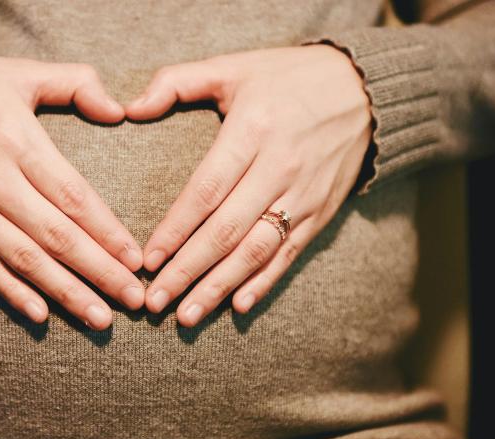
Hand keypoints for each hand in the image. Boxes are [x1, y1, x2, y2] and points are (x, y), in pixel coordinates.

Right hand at [0, 54, 144, 329]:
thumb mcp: (19, 72)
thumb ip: (75, 83)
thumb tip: (119, 110)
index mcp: (16, 140)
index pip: (73, 196)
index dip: (107, 232)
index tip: (136, 260)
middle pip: (56, 236)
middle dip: (100, 272)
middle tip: (135, 300)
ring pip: (24, 260)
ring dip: (66, 292)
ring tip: (101, 318)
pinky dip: (12, 293)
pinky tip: (42, 315)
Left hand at [124, 45, 372, 326]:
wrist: (365, 89)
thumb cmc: (287, 78)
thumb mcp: (232, 66)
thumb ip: (177, 82)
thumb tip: (130, 108)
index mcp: (252, 131)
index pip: (206, 190)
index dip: (175, 229)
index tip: (147, 260)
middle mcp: (279, 168)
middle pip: (226, 230)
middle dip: (187, 271)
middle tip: (155, 302)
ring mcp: (304, 195)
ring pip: (256, 251)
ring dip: (219, 287)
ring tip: (186, 316)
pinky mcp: (322, 212)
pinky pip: (290, 254)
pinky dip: (264, 283)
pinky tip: (238, 306)